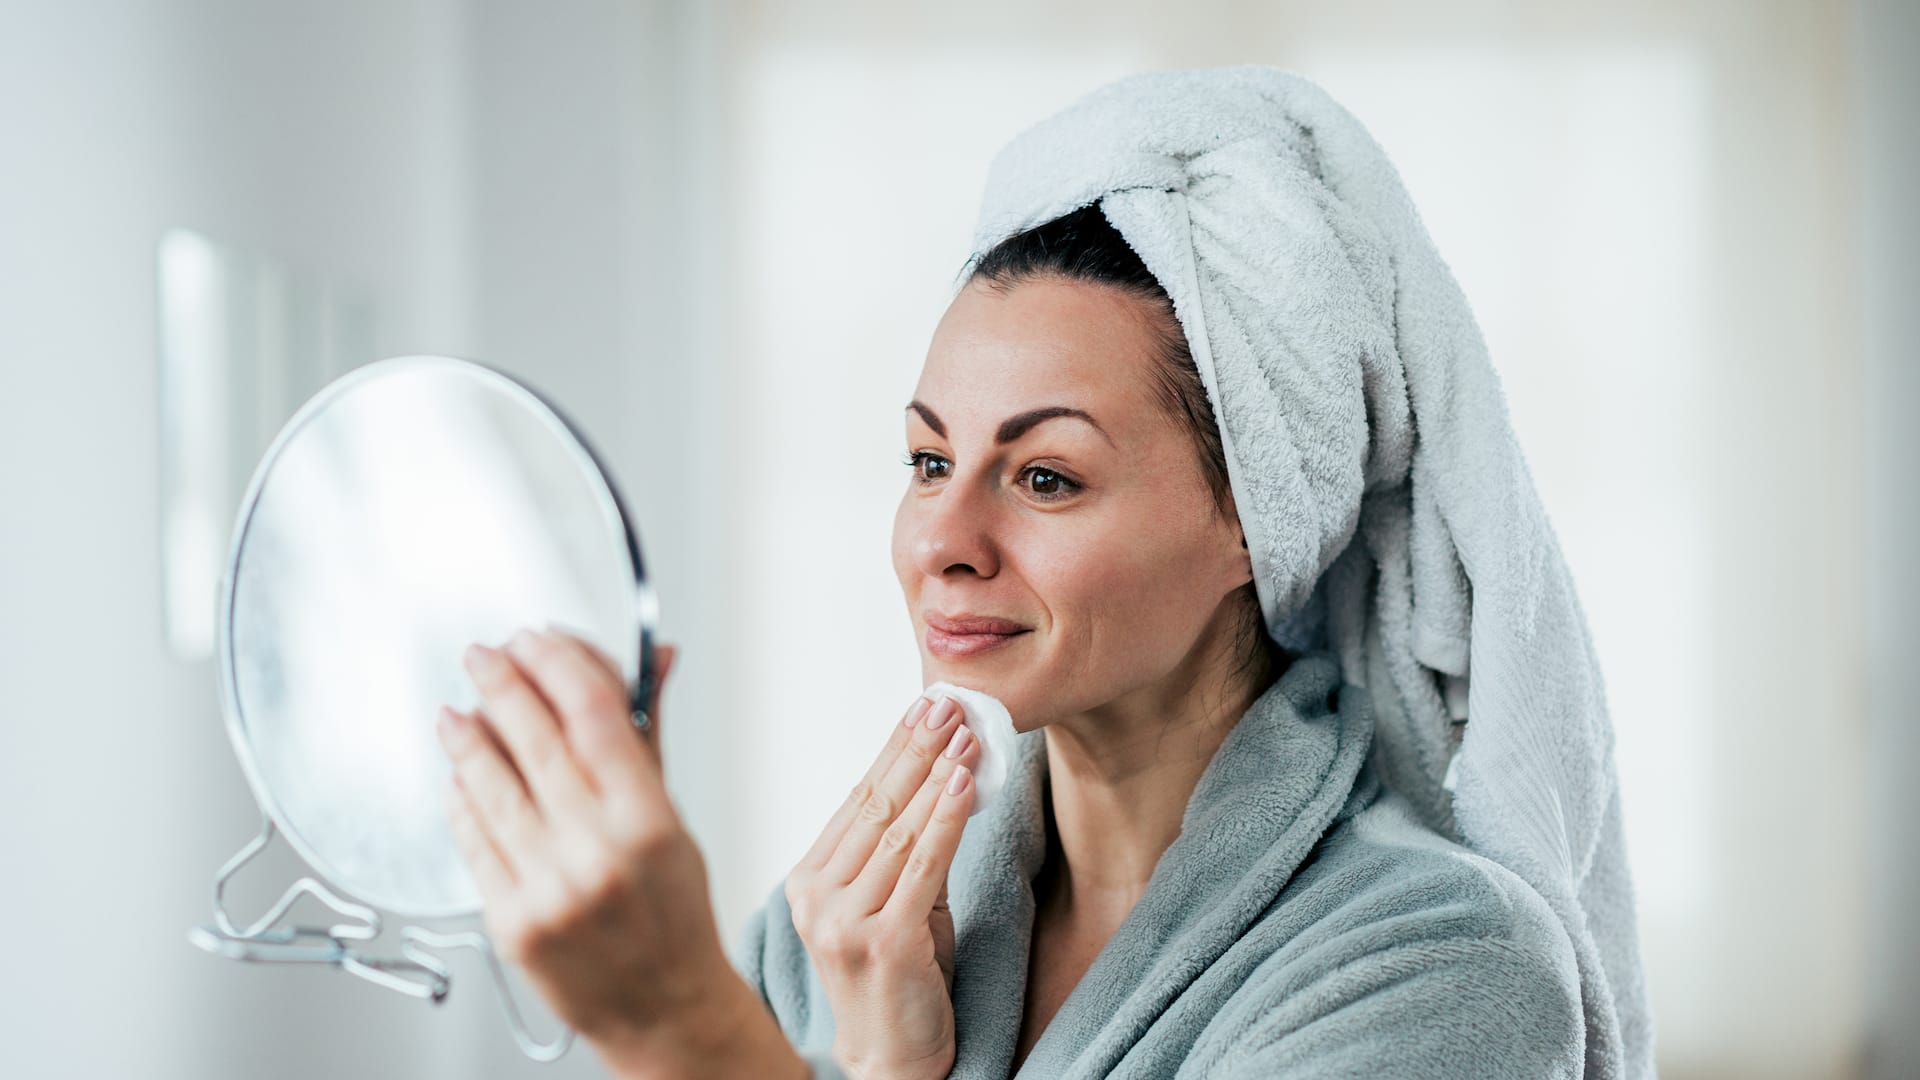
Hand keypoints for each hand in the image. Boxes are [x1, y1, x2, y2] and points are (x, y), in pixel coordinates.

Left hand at [437, 630, 800, 1077]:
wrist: (662, 1008)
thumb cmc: (673, 914)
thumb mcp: (675, 820)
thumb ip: (648, 737)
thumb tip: (652, 660)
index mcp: (649, 820)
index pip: (595, 713)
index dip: (559, 663)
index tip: (537, 640)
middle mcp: (597, 852)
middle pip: (535, 740)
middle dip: (501, 685)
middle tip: (483, 656)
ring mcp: (548, 889)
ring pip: (491, 788)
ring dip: (467, 737)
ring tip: (457, 711)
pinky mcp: (509, 922)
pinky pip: (474, 842)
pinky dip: (462, 800)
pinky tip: (459, 776)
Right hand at [784, 694, 982, 1079]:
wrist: (891, 1060)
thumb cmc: (897, 982)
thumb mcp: (894, 904)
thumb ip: (905, 851)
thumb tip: (942, 777)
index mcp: (809, 881)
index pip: (855, 800)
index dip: (892, 749)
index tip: (921, 707)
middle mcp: (817, 898)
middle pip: (873, 805)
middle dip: (914, 747)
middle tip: (945, 703)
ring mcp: (845, 922)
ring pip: (897, 829)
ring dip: (935, 773)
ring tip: (963, 732)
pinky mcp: (884, 944)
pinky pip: (922, 866)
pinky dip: (945, 819)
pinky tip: (963, 784)